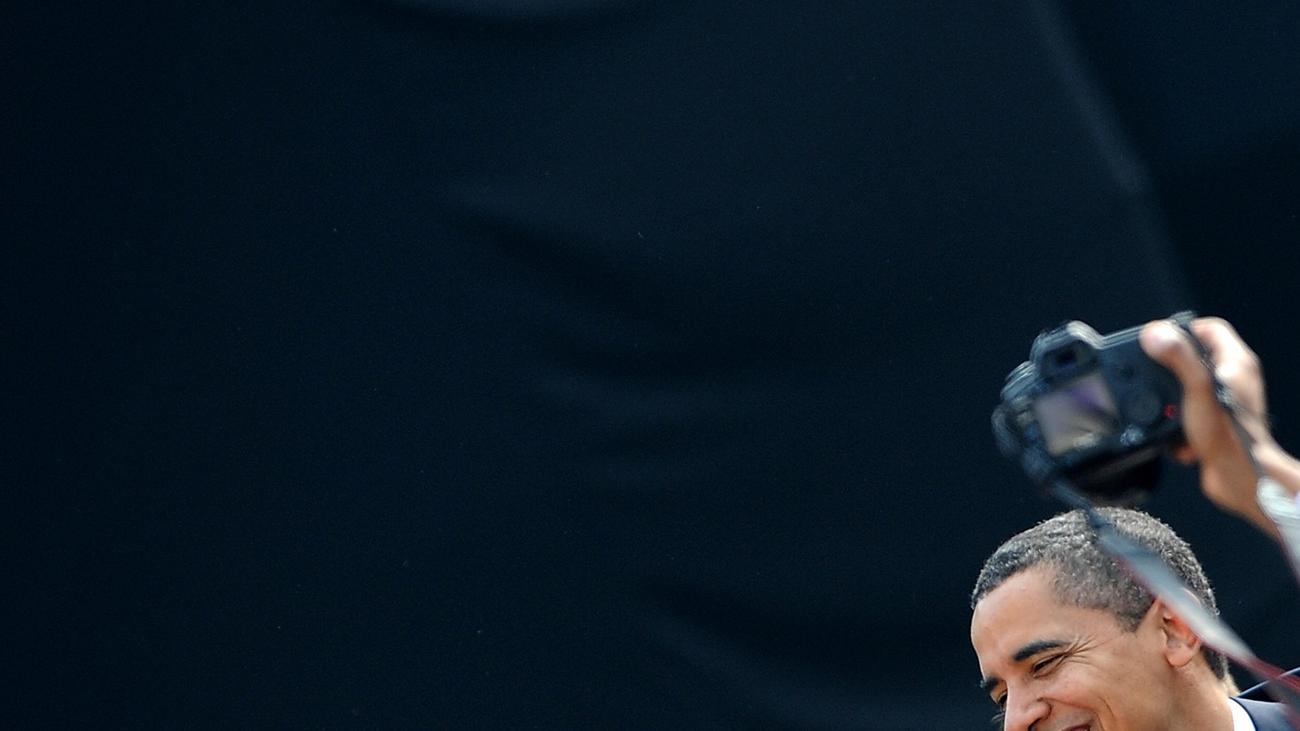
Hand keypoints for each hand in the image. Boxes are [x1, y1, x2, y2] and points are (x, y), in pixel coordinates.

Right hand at [1139, 317, 1297, 535]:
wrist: (1239, 476)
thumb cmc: (1230, 433)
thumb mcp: (1197, 387)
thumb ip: (1178, 356)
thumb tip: (1155, 333)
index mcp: (1236, 363)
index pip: (1209, 328)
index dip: (1182, 330)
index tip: (1160, 342)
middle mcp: (1233, 379)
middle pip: (1195, 357)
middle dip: (1170, 370)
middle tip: (1155, 376)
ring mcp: (1225, 401)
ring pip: (1188, 388)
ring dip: (1171, 401)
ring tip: (1167, 411)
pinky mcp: (1216, 422)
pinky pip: (1188, 413)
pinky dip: (1177, 423)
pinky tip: (1176, 433)